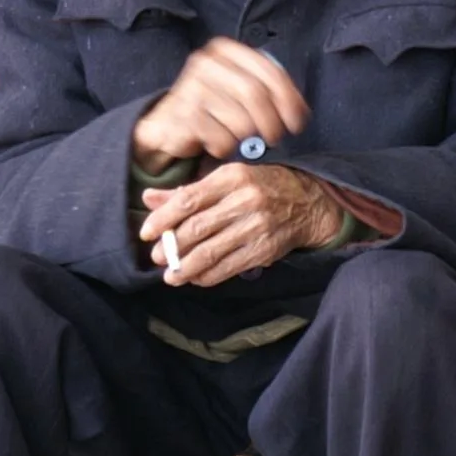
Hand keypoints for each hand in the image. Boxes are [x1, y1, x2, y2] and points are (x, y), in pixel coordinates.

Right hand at [130, 37, 311, 172]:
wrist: (167, 122)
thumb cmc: (212, 105)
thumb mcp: (237, 86)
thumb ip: (267, 89)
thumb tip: (301, 111)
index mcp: (225, 50)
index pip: (269, 71)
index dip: (289, 99)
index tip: (297, 122)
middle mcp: (206, 62)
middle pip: (254, 94)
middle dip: (272, 121)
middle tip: (276, 137)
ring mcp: (191, 87)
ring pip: (240, 120)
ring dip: (247, 138)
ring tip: (241, 139)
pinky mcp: (183, 115)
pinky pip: (221, 138)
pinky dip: (226, 147)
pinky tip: (220, 143)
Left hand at [139, 164, 345, 287]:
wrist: (308, 202)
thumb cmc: (259, 186)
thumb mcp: (225, 180)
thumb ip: (186, 191)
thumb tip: (149, 198)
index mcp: (231, 177)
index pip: (188, 199)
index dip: (164, 218)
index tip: (147, 232)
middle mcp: (244, 200)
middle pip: (197, 228)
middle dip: (172, 246)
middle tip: (157, 256)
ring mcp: (256, 226)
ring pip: (211, 252)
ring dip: (186, 267)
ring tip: (171, 274)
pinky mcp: (264, 249)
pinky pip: (229, 267)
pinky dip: (208, 276)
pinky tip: (195, 278)